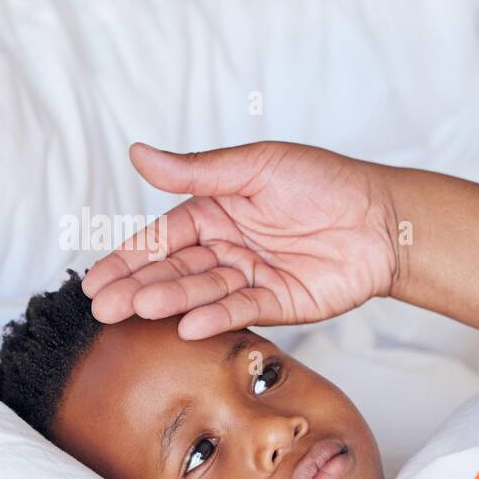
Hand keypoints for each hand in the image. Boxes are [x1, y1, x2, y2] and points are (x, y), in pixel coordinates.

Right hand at [82, 141, 399, 338]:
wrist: (382, 218)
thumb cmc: (324, 181)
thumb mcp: (256, 166)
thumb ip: (199, 171)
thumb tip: (138, 154)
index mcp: (216, 212)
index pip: (162, 238)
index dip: (129, 258)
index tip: (96, 279)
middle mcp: (228, 248)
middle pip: (175, 271)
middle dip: (137, 288)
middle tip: (102, 307)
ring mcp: (251, 277)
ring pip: (203, 292)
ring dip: (170, 302)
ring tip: (137, 311)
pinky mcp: (279, 303)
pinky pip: (241, 310)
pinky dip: (215, 317)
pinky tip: (187, 325)